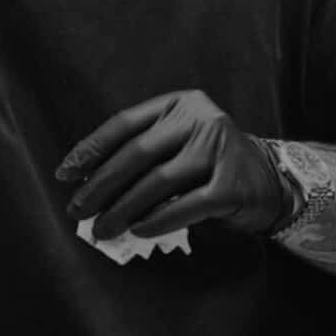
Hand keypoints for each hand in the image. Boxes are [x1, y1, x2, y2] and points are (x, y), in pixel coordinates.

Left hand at [56, 90, 290, 239]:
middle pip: (137, 153)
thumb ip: (141, 153)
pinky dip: (157, 221)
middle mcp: (200, 119)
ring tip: (102, 228)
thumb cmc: (209, 164)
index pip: (123, 123)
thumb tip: (85, 181)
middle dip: (101, 185)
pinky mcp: (233, 184)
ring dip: (123, 209)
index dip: (90, 149)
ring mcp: (220, 150)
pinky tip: (137, 231)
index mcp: (178, 104)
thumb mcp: (177, 144)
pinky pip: (186, 207)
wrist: (270, 181)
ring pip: (158, 182)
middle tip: (78, 209)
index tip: (65, 173)